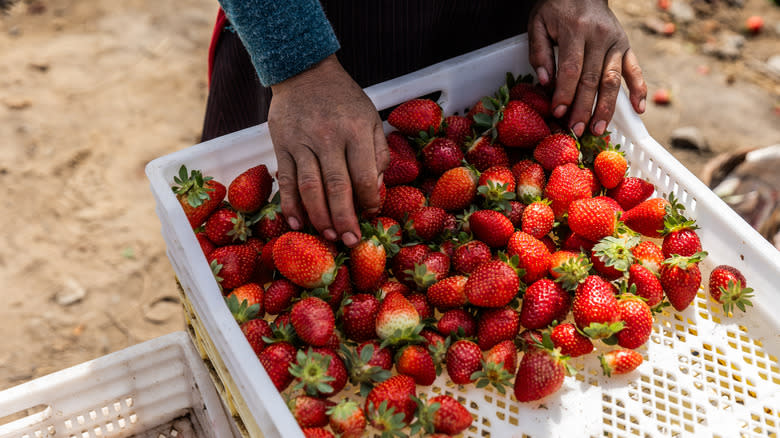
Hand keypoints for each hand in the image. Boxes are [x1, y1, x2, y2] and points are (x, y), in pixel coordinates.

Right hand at [268, 55, 388, 246]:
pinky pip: (287, 181)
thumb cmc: (343, 99)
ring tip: (329, 237)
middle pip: (337, 187)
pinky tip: (297, 223)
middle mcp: (328, 137)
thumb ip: (378, 152)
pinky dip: (290, 205)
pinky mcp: (281, 146)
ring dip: (319, 217)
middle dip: (345, 219)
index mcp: (356, 131)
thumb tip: (376, 189)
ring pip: (310, 188)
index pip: (365, 176)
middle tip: (351, 242)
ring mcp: (302, 143)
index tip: (371, 214)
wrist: (304, 72)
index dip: (370, 201)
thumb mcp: (370, 118)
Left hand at [528, 0, 646, 136]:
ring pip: (613, 79)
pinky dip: (639, 90)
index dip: (565, 93)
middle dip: (584, 108)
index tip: (558, 113)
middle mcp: (599, 38)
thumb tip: (546, 82)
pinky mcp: (626, 46)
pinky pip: (635, 69)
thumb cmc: (556, 9)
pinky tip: (639, 110)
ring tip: (598, 129)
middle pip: (592, 79)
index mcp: (575, 31)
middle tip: (577, 130)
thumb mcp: (538, 24)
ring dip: (607, 107)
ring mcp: (616, 43)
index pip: (571, 69)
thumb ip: (539, 52)